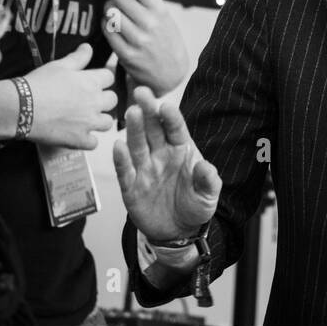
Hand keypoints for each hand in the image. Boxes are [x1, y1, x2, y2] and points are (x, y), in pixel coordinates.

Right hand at [22, 43, 115, 148]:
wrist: (21, 107)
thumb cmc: (39, 83)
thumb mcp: (59, 65)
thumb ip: (78, 57)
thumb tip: (88, 47)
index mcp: (91, 82)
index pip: (110, 77)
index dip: (101, 78)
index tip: (91, 82)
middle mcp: (94, 102)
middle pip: (113, 100)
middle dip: (103, 99)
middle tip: (89, 100)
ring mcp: (88, 123)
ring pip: (107, 122)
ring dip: (99, 120)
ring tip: (85, 118)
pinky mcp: (79, 140)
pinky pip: (94, 143)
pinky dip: (88, 140)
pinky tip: (78, 134)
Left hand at [102, 0, 188, 95]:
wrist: (172, 74)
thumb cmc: (165, 40)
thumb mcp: (163, 17)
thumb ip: (144, 2)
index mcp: (159, 9)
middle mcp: (149, 23)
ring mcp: (138, 40)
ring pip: (110, 13)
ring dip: (107, 8)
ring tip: (112, 9)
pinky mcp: (127, 55)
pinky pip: (107, 32)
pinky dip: (105, 24)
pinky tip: (110, 24)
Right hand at [113, 88, 220, 241]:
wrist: (177, 232)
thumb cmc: (194, 206)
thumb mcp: (208, 195)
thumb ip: (208, 180)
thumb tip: (206, 166)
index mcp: (180, 150)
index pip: (175, 129)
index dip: (171, 117)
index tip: (166, 106)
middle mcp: (160, 154)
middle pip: (152, 129)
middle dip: (147, 110)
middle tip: (141, 93)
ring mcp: (144, 169)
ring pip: (137, 145)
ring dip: (133, 129)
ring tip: (131, 112)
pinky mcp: (131, 187)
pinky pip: (125, 171)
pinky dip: (121, 159)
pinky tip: (117, 146)